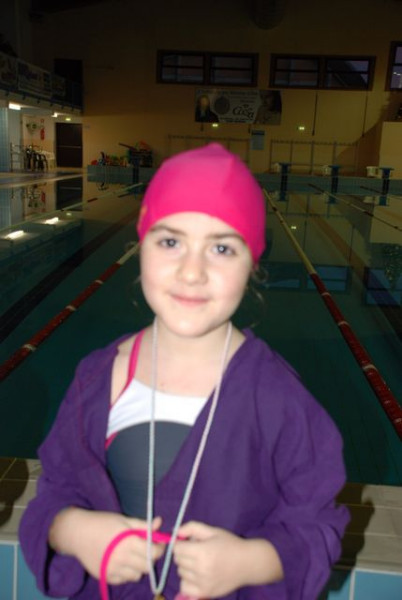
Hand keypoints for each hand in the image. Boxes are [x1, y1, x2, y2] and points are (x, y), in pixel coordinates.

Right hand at [49, 509, 165, 583]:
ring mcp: (113, 570)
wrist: (78, 533)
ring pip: (137, 576)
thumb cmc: (103, 523)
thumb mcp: (125, 520)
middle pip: (147, 567)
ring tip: (132, 555)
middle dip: (150, 558)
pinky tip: (121, 561)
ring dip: (139, 567)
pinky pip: (124, 580)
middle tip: (146, 549)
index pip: (154, 553)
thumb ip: (144, 525)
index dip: (160, 548)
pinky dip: (127, 573)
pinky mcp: (105, 577)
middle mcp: (121, 559)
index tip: (159, 543)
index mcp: (129, 543)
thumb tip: (160, 523)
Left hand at [173, 521, 282, 597]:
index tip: (188, 542)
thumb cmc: (230, 544)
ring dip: (186, 567)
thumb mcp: (212, 531)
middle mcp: (201, 569)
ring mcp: (203, 583)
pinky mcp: (205, 593)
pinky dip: (187, 581)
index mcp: (202, 552)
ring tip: (199, 563)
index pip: (177, 549)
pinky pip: (185, 587)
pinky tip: (197, 575)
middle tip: (196, 551)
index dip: (180, 543)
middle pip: (178, 561)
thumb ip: (192, 528)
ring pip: (181, 573)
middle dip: (183, 554)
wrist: (248, 563)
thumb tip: (176, 532)